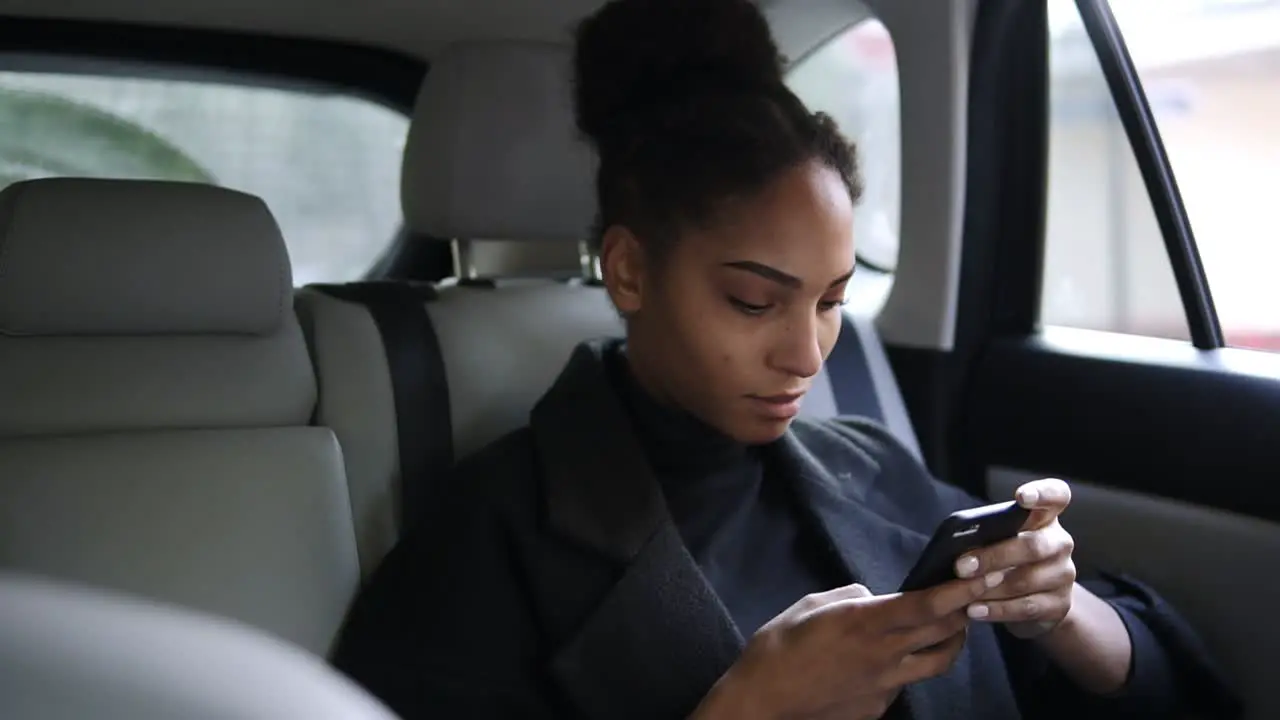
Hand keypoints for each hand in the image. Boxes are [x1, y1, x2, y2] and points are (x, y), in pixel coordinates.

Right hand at [690, 572, 1004, 719]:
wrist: (764, 702)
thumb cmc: (777, 647)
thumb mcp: (809, 606)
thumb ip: (848, 597)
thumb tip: (872, 597)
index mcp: (864, 623)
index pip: (926, 606)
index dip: (959, 591)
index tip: (983, 577)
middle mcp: (884, 654)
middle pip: (943, 633)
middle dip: (966, 611)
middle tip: (976, 595)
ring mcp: (886, 685)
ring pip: (937, 663)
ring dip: (952, 642)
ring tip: (952, 628)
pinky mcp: (880, 706)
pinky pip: (906, 682)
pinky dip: (910, 666)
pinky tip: (894, 659)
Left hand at [955, 478, 1076, 638]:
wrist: (1036, 599)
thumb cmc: (1008, 557)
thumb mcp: (1000, 539)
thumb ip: (988, 534)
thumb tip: (957, 545)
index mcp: (1046, 517)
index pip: (1056, 496)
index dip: (1042, 493)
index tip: (1022, 497)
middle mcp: (1060, 543)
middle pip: (1032, 546)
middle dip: (993, 556)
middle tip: (961, 566)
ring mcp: (1064, 575)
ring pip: (1026, 580)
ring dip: (990, 587)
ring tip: (963, 592)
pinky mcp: (1060, 605)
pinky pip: (1026, 608)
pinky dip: (997, 610)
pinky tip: (975, 610)